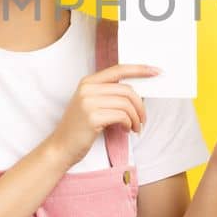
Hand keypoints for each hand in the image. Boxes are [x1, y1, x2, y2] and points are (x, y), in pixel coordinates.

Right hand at [43, 64, 158, 166]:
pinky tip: (126, 130)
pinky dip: (129, 124)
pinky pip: (122, 115)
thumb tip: (137, 94)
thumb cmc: (80, 128)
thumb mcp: (91, 105)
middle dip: (140, 106)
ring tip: (135, 128)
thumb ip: (108, 95)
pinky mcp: (92, 116)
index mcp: (88, 82)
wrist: (61, 147)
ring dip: (136, 118)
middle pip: (127, 90)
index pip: (118, 69)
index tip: (156, 71)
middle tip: (143, 119)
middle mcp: (87, 88)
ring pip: (126, 103)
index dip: (139, 69)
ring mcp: (88, 102)